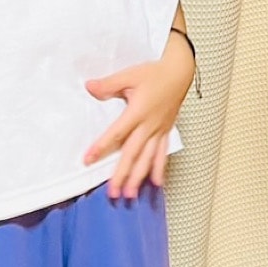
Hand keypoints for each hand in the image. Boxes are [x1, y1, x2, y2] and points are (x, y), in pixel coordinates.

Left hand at [84, 33, 195, 198]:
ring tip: (130, 194)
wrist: (180, 72)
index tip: (88, 160)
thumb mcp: (128, 75)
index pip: (116, 133)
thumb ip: (108, 84)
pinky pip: (162, 153)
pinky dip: (158, 169)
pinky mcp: (166, 131)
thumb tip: (89, 87)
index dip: (101, 147)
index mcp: (138, 112)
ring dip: (139, 177)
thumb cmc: (154, 73)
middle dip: (122, 174)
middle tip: (112, 192)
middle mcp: (149, 125)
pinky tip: (155, 183)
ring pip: (148, 158)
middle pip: (133, 153)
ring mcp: (159, 130)